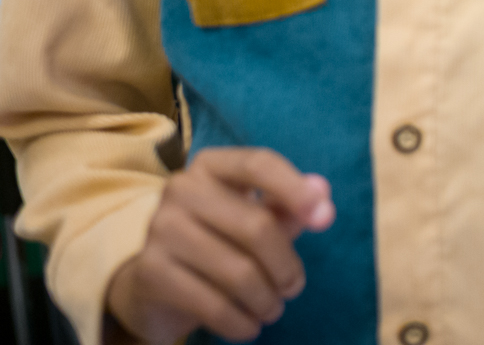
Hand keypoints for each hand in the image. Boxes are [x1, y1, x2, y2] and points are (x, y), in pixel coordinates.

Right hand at [106, 148, 334, 343]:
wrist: (155, 282)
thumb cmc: (220, 240)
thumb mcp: (256, 216)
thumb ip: (290, 205)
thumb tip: (323, 192)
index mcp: (211, 165)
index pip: (259, 164)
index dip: (296, 189)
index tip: (325, 219)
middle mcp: (180, 189)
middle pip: (256, 226)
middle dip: (286, 266)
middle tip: (294, 288)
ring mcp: (159, 229)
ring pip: (237, 271)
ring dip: (266, 299)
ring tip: (273, 309)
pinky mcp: (150, 272)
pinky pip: (212, 303)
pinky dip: (240, 322)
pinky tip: (249, 327)